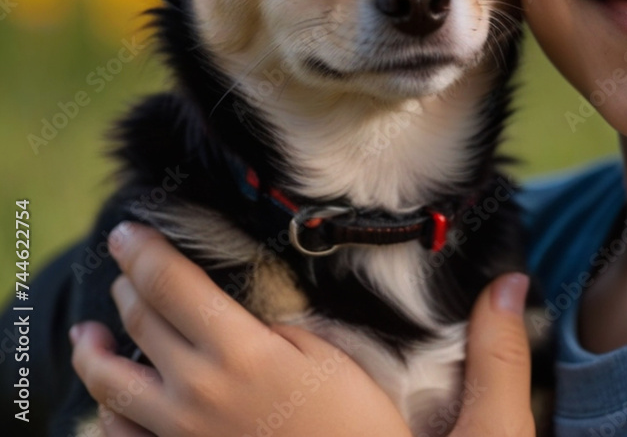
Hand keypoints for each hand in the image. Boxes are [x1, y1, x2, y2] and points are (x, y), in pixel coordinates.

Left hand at [70, 222, 534, 436]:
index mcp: (263, 369)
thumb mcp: (473, 430)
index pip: (183, 292)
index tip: (131, 229)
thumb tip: (516, 280)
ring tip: (89, 333)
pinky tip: (111, 414)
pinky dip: (109, 425)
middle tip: (121, 256)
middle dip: (127, 286)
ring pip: (118, 391)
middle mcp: (210, 405)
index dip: (149, 254)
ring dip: (99, 354)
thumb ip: (494, 352)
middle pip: (145, 328)